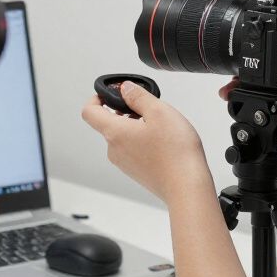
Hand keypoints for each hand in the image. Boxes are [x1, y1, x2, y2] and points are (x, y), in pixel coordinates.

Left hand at [82, 80, 210, 202]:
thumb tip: (125, 89)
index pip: (89, 112)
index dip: (96, 98)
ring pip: (123, 137)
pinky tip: (164, 143)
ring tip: (161, 128)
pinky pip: (133, 150)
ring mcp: (124, 163)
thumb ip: (138, 96)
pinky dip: (144, 141)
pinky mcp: (136, 171)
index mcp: (114, 133)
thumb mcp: (159, 111)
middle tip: (149, 110)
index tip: (111, 94)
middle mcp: (114, 150)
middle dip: (126, 112)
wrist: (187, 188)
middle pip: (110, 123)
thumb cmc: (175, 153)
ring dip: (137, 127)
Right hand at [218, 78, 276, 189]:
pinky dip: (264, 137)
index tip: (242, 79)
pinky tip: (268, 137)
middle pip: (267, 94)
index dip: (262, 77)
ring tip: (247, 116)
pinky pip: (267, 136)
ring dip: (256, 117)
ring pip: (264, 114)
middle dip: (249, 94)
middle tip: (231, 95)